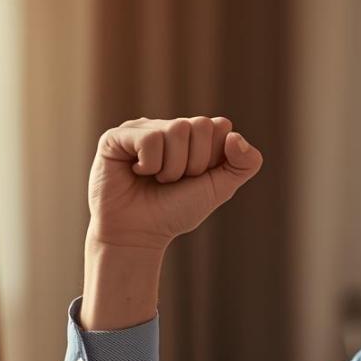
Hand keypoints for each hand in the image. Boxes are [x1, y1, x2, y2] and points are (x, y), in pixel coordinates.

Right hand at [87, 116, 263, 249]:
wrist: (138, 235)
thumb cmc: (175, 211)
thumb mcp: (219, 188)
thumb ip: (244, 164)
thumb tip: (234, 135)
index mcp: (191, 135)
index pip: (220, 126)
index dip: (213, 158)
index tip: (196, 177)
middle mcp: (166, 126)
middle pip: (200, 125)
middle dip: (194, 163)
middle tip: (173, 181)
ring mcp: (141, 128)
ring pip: (176, 130)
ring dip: (171, 168)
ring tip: (156, 180)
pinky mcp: (115, 137)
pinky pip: (150, 139)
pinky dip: (149, 165)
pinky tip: (137, 174)